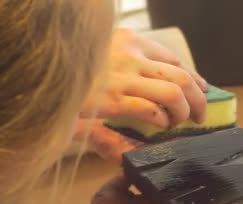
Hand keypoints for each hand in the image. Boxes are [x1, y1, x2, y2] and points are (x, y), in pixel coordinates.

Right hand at [73, 28, 207, 161]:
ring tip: (181, 123)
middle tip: (201, 115)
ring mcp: (120, 76)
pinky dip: (162, 120)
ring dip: (185, 111)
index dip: (193, 77)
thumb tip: (158, 92)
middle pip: (181, 75)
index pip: (173, 59)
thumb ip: (127, 68)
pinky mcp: (111, 99)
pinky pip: (151, 110)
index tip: (202, 89)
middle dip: (198, 98)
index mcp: (127, 39)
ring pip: (174, 92)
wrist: (41, 83)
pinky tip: (160, 126)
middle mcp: (128, 53)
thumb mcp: (102, 60)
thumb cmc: (71, 76)